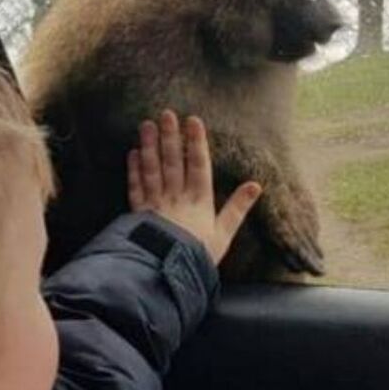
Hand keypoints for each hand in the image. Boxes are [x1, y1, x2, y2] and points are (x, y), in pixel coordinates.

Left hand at [127, 109, 261, 264]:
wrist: (168, 275)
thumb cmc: (199, 256)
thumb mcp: (224, 234)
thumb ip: (238, 208)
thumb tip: (255, 185)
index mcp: (199, 201)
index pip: (199, 165)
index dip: (196, 142)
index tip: (193, 120)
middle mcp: (176, 197)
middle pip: (173, 162)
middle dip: (170, 137)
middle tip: (166, 113)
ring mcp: (155, 204)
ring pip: (152, 169)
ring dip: (149, 146)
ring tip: (147, 125)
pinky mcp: (139, 214)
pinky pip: (135, 187)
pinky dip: (134, 170)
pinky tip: (133, 153)